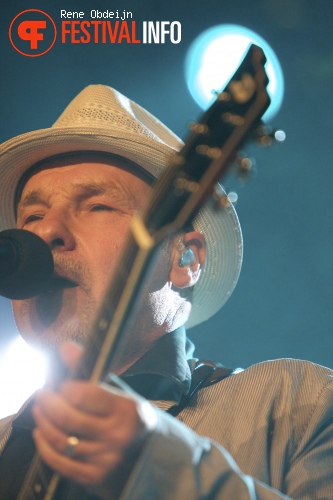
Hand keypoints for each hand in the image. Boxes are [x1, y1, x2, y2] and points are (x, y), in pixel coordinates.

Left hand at [32, 342, 156, 498]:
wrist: (149, 455)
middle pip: (67, 418)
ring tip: (39, 410)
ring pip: (60, 440)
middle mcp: (118, 435)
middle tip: (41, 393)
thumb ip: (91, 370)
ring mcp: (106, 459)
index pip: (84, 394)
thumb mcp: (117, 391)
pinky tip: (41, 433)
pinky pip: (59, 463)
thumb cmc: (128, 417)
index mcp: (126, 409)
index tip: (58, 383)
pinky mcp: (94, 477)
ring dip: (42, 422)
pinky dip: (44, 447)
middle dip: (47, 402)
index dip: (64, 387)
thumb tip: (65, 348)